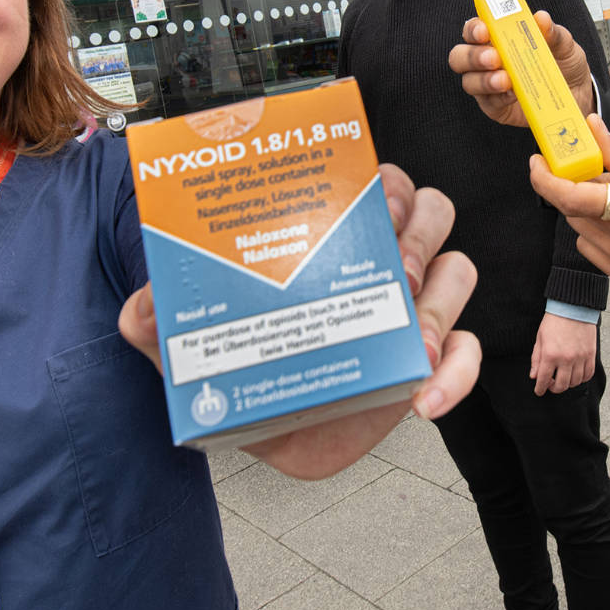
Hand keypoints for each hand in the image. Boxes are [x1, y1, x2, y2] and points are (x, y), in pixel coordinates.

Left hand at [119, 163, 480, 479]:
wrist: (258, 428)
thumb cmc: (232, 361)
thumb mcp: (182, 339)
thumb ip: (152, 320)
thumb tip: (140, 309)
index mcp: (332, 234)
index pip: (377, 181)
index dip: (385, 182)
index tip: (371, 198)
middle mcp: (379, 261)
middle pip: (433, 210)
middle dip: (418, 231)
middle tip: (393, 269)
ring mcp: (411, 311)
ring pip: (460, 271)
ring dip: (442, 299)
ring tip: (413, 336)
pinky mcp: (428, 365)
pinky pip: (470, 355)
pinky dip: (458, 374)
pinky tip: (423, 398)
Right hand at [448, 9, 595, 125]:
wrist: (579, 95)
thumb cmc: (564, 64)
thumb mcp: (565, 45)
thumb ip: (553, 33)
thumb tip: (541, 18)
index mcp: (498, 38)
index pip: (474, 29)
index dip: (473, 28)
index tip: (484, 30)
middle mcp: (487, 61)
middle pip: (460, 56)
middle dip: (472, 56)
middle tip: (494, 57)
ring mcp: (488, 86)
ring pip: (469, 82)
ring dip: (484, 80)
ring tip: (506, 80)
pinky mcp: (496, 108)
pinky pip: (488, 103)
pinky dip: (498, 98)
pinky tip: (512, 94)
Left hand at [530, 115, 609, 291]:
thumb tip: (590, 128)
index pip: (571, 196)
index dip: (544, 180)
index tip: (537, 163)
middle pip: (573, 212)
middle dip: (575, 190)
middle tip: (597, 177)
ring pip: (581, 233)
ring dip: (587, 214)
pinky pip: (595, 254)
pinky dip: (599, 237)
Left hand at [530, 313, 596, 394]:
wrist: (572, 308)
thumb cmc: (554, 321)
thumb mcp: (540, 339)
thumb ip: (536, 359)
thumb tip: (534, 376)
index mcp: (550, 354)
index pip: (544, 379)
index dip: (540, 388)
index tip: (539, 391)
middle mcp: (566, 358)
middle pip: (561, 385)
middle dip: (554, 389)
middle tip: (551, 385)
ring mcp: (580, 357)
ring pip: (575, 382)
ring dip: (568, 384)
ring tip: (563, 378)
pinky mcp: (590, 355)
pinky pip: (588, 374)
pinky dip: (582, 379)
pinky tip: (576, 375)